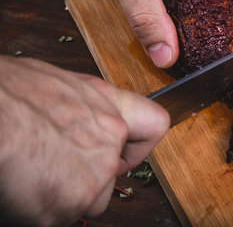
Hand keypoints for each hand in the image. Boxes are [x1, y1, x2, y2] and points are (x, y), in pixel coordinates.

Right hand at [0, 56, 169, 225]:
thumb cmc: (8, 95)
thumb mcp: (52, 84)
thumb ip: (75, 107)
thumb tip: (65, 116)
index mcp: (106, 101)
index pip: (154, 124)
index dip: (139, 145)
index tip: (124, 151)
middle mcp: (112, 134)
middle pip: (114, 170)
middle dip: (87, 175)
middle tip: (53, 165)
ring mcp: (99, 169)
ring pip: (91, 198)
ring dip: (66, 194)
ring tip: (31, 174)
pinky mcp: (77, 199)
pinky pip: (62, 215)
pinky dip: (41, 210)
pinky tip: (22, 187)